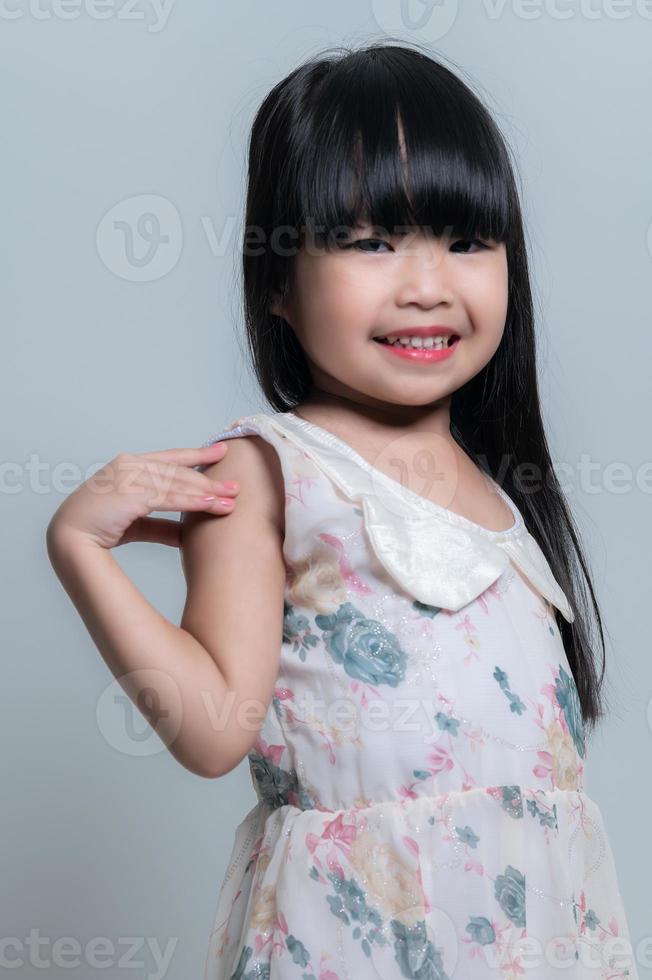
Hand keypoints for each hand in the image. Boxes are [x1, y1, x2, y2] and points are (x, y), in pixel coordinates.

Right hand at [46, 442, 238, 550]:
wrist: (71, 538)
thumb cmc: (99, 528)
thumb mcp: (136, 524)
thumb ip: (161, 526)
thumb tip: (185, 535)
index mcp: (129, 465)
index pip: (171, 458)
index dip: (197, 454)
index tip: (221, 451)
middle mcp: (130, 465)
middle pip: (179, 472)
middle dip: (209, 480)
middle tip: (235, 486)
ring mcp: (129, 476)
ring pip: (178, 483)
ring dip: (207, 492)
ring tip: (231, 500)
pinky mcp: (131, 492)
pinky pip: (170, 497)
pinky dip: (193, 502)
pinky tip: (212, 506)